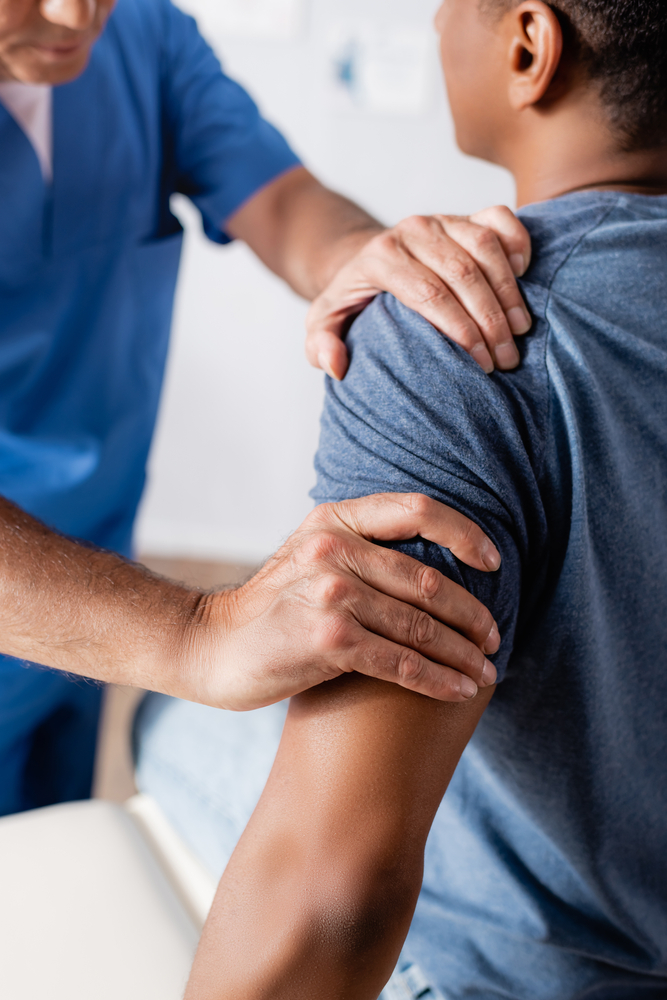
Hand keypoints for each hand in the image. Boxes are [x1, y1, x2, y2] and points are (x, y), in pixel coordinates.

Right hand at [184, 493, 500, 710]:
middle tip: (493, 638)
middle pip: (427, 580)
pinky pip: (401, 661)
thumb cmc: (272, 607)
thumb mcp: (310, 556)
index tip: (494, 563)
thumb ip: (359, 549)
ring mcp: (331, 593)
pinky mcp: (328, 639)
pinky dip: (438, 679)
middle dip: (471, 614)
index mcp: (334, 519)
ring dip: (463, 654)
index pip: (416, 510)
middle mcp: (333, 548)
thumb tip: (431, 566)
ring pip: (420, 625)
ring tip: (486, 672)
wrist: (211, 646)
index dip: (464, 533)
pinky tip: (460, 689)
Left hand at [306, 206, 531, 379]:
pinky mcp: (464, 214)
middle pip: (463, 274)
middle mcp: (412, 231)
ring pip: (486, 249)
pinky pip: (500, 219)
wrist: (363, 257)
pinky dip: (518, 244)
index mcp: (380, 257)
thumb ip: (320, 345)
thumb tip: (337, 366)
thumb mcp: (324, 322)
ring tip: (520, 331)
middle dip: (491, 321)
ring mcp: (441, 218)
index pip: (430, 295)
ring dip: (509, 293)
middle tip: (508, 358)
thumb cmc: (351, 298)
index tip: (480, 364)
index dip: (460, 331)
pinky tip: (524, 278)